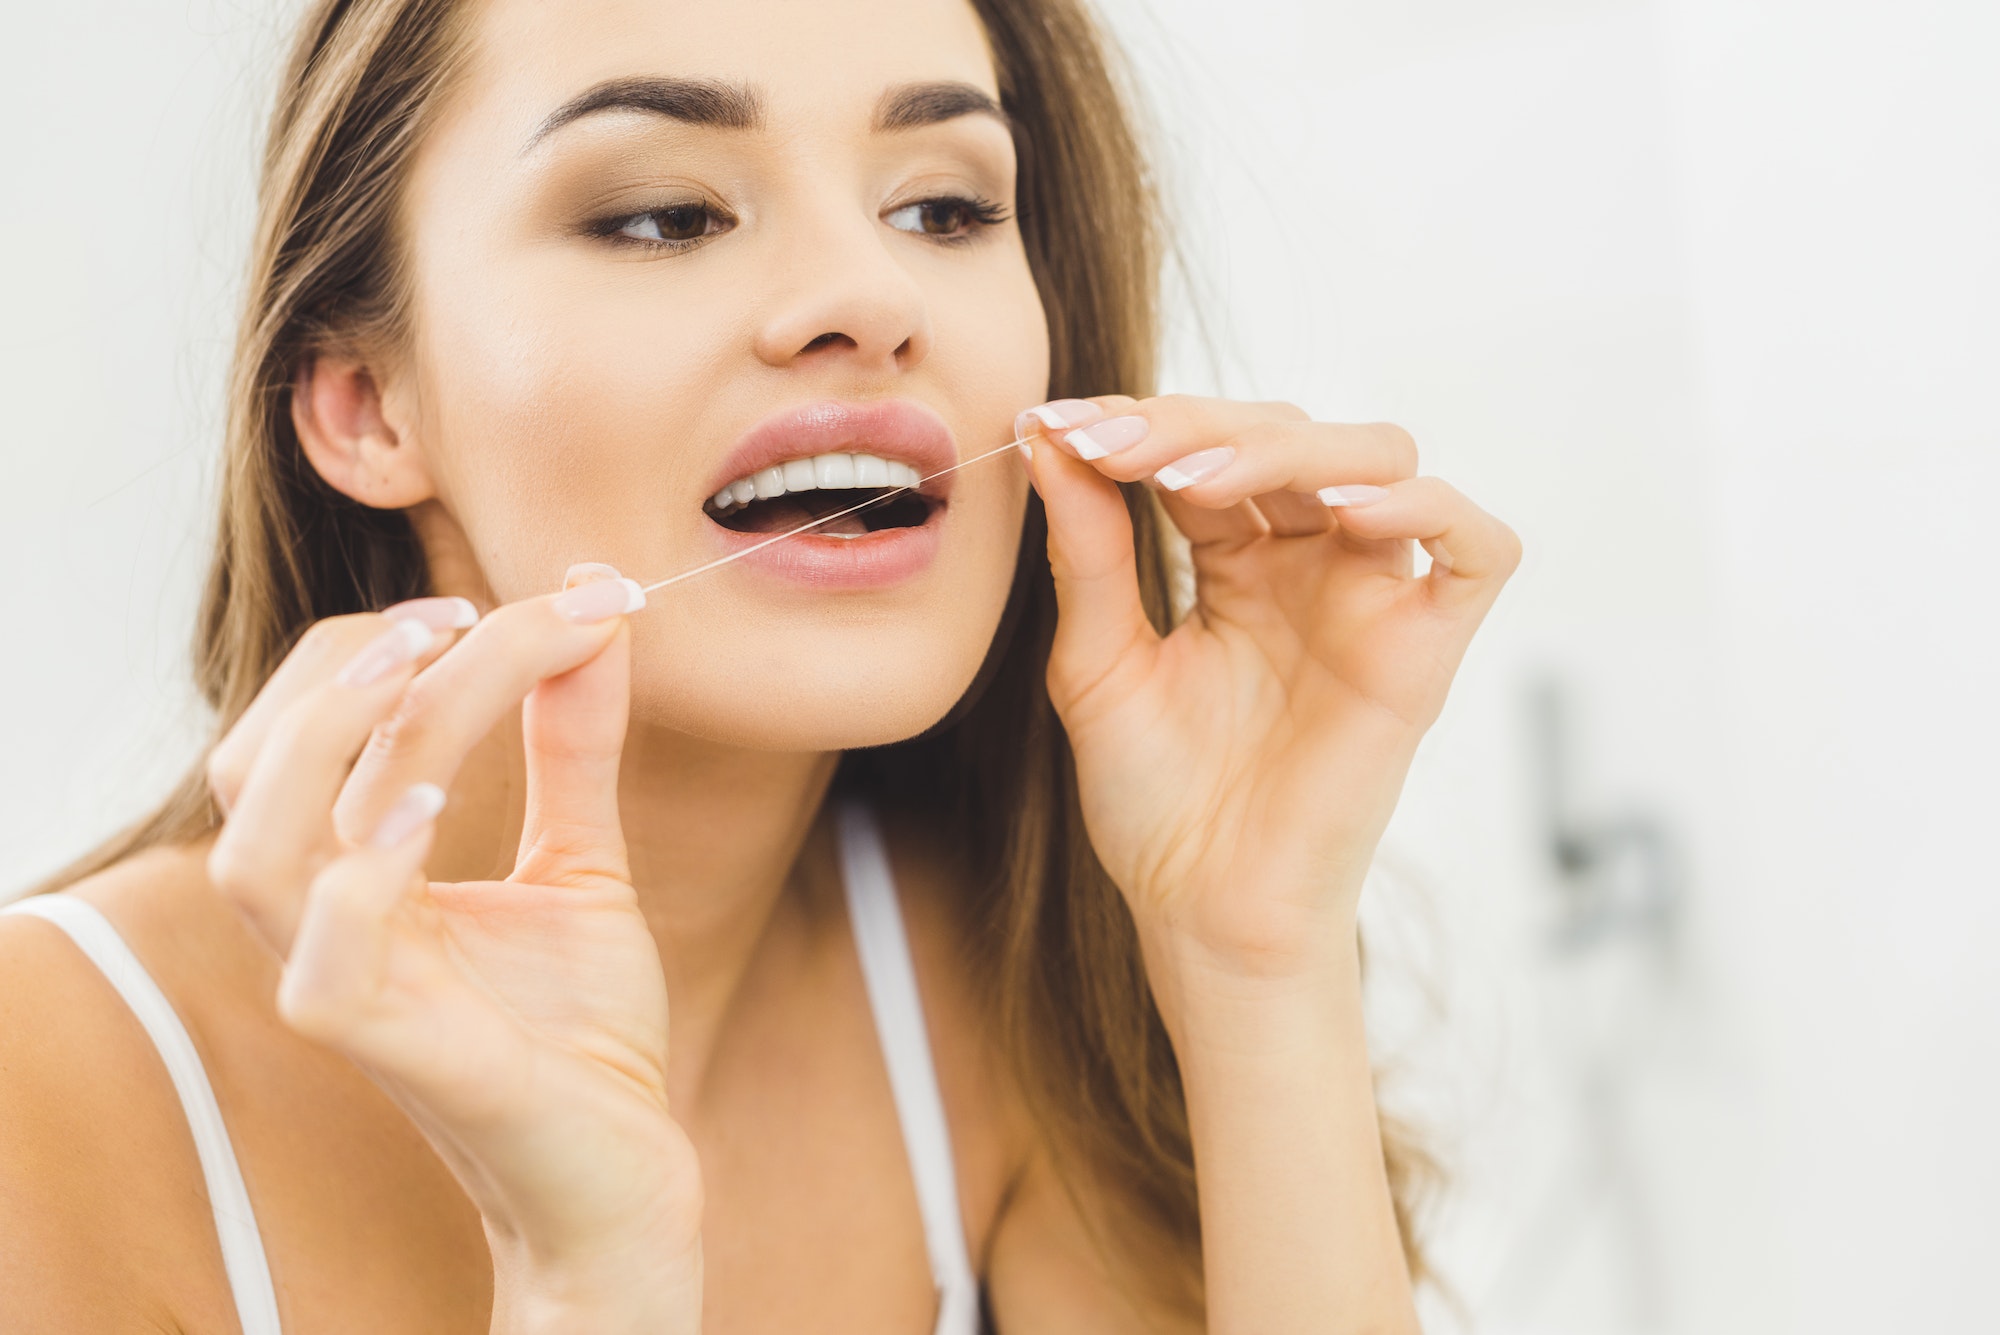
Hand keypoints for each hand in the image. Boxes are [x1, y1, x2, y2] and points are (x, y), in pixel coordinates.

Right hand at [202, 574, 700, 1334]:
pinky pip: (323, 961)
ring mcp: (344, 986)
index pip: (314, 727)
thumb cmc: (583, 1029)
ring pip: (256, 849)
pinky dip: (360, 875)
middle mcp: (328, 921)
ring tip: (429, 666)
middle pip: (262, 763)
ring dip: (333, 739)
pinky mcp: (386, 1049)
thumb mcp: (583, 861)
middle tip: (465, 616)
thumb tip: (595, 617)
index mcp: (355, 872)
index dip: (392, 641)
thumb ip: (575, 748)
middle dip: (354, 666)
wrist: (625, 1165)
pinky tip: (428, 809)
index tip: (532, 599)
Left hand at [1017, 395, 1519, 999]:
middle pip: (1287, 435)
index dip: (1141, 425)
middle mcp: (1311, 564)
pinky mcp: (1425, 650)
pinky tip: (1343, 511)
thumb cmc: (1155, 802)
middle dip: (1195, 425)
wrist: (1201, 911)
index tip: (1060, 428)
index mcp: (1238, 561)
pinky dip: (1427, 509)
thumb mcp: (1100, 663)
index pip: (1209, 447)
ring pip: (1378, 459)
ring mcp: (1372, 599)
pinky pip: (1477, 548)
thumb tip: (1050, 437)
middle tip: (1113, 446)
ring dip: (1288, 447)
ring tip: (1195, 476)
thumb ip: (1088, 551)